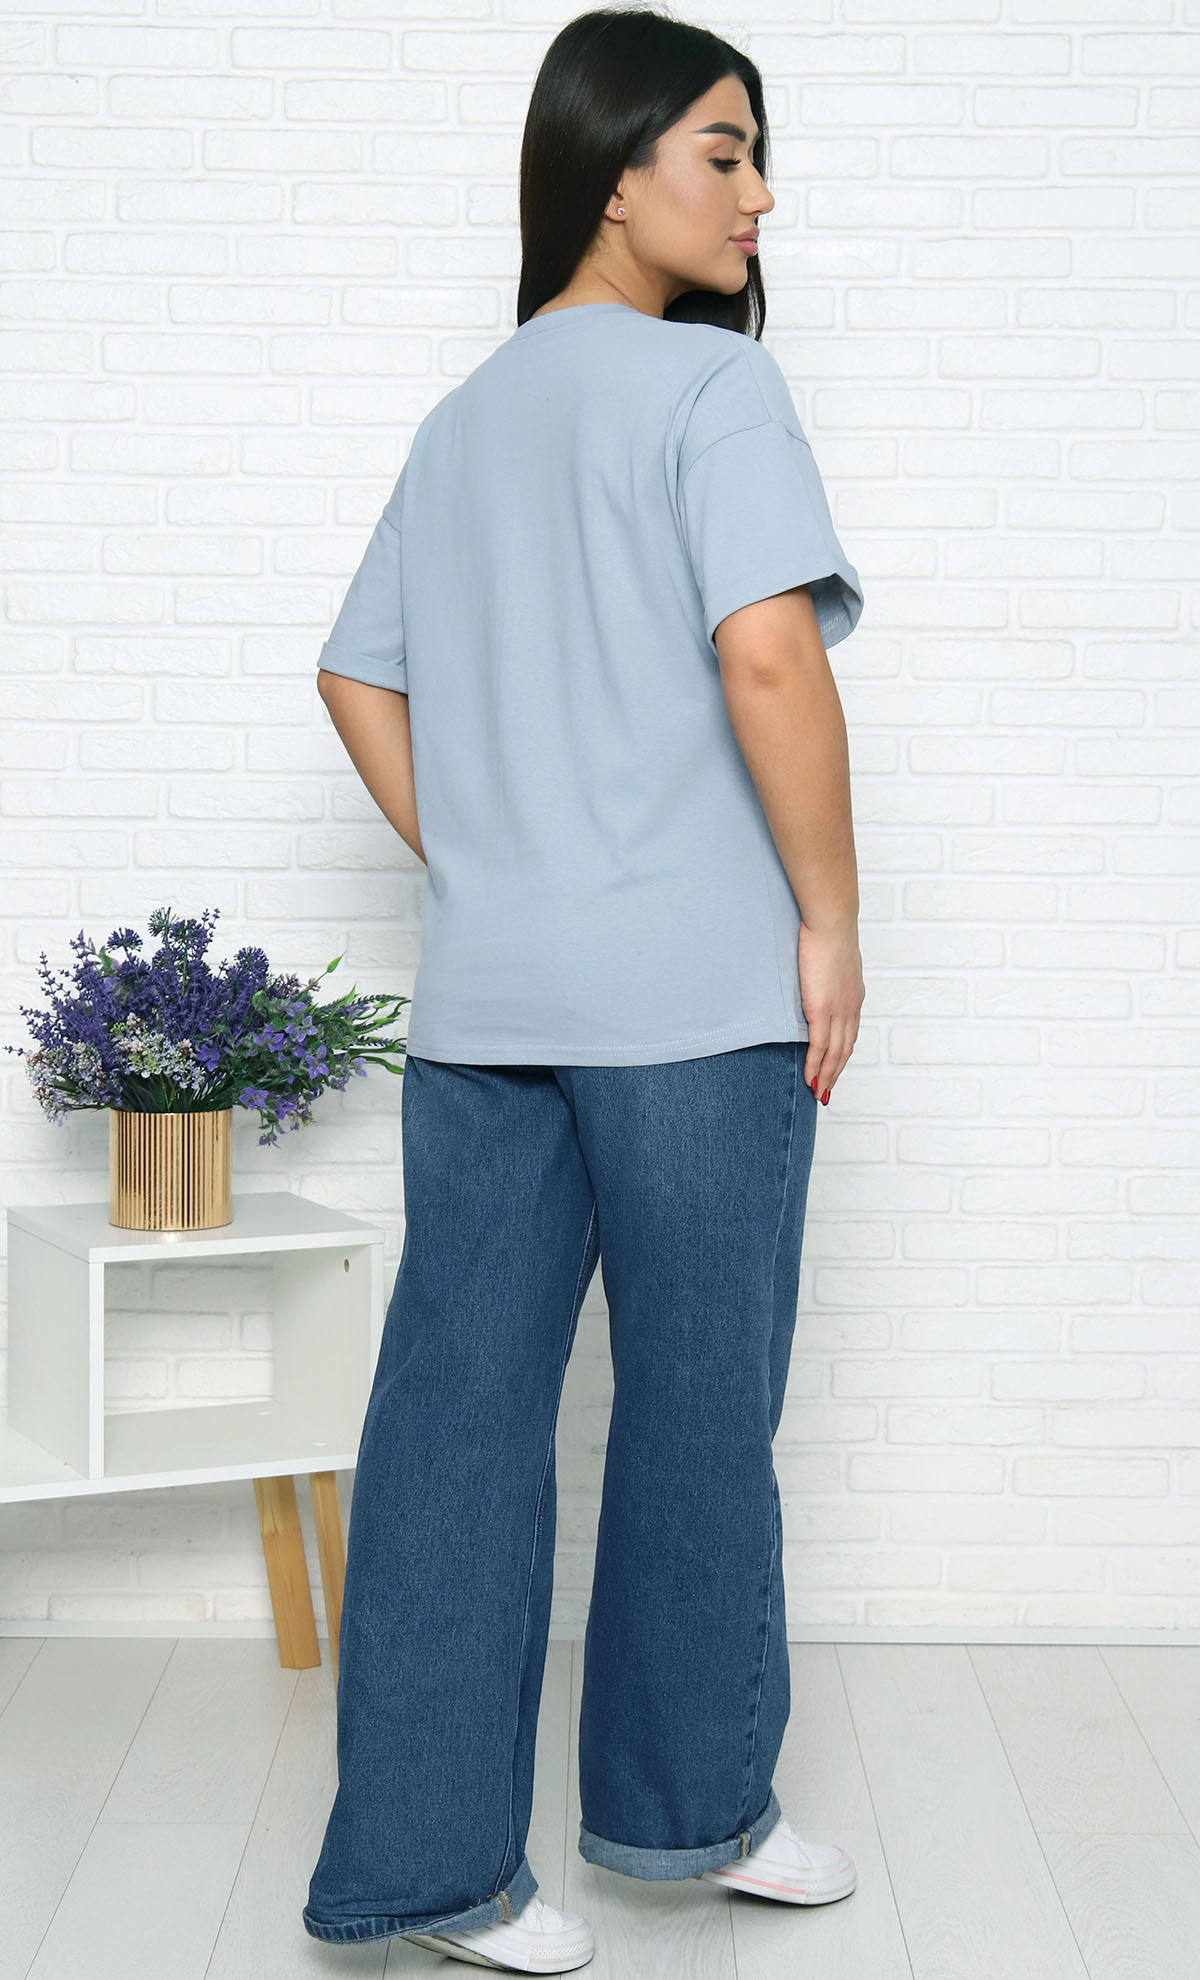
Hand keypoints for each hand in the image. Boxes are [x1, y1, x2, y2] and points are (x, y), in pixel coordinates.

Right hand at [798, 920, 863, 1104]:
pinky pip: (820, 1046)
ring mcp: (838, 1011)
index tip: (834, 1067)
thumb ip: (827, 972)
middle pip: (846, 1049)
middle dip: (836, 1072)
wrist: (831, 924)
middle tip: (826, 1091)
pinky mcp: (822, 1010)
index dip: (842, 1053)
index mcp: (854, 995)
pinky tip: (810, 1078)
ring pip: (835, 1053)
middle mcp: (851, 1007)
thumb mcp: (831, 957)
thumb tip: (818, 974)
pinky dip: (815, 1065)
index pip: (849, 1032)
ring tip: (818, 1093)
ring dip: (827, 1076)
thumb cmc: (827, 932)